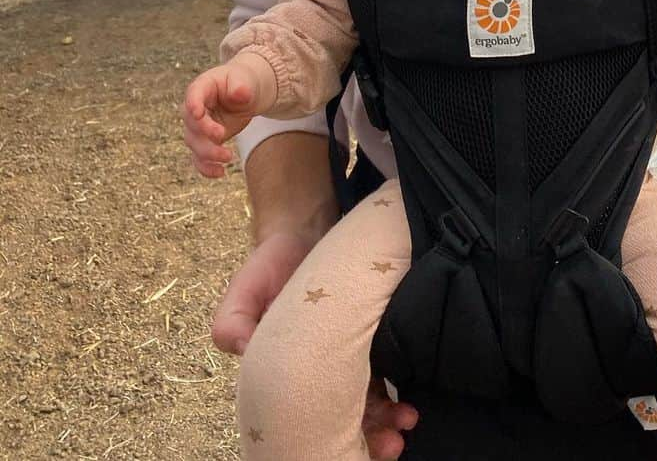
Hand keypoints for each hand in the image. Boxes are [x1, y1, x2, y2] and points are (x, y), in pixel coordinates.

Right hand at [183, 57, 276, 176]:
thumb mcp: (244, 78)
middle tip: (222, 135)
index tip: (198, 114)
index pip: (193, 95)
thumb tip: (241, 93)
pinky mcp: (205, 142)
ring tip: (229, 157)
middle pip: (192, 124)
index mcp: (202, 87)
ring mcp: (198, 127)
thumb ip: (241, 86)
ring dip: (208, 153)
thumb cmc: (241, 81)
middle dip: (205, 133)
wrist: (244, 93)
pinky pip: (199, 158)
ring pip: (194, 144)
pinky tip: (220, 173)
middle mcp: (195, 108)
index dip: (193, 105)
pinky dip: (206, 168)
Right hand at [212, 235, 419, 456]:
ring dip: (386, 421)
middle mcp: (316, 372)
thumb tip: (240, 346)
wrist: (306, 232)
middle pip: (339, 419)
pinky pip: (384, 374)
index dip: (324, 439)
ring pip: (365, 404)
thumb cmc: (271, 266)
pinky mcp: (368, 338)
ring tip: (405, 422)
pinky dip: (396, 394)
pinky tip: (409, 402)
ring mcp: (344, 358)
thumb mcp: (245, 288)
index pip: (302, 419)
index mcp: (285, 373)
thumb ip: (232, 319)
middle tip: (391, 445)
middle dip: (366, 436)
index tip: (350, 445)